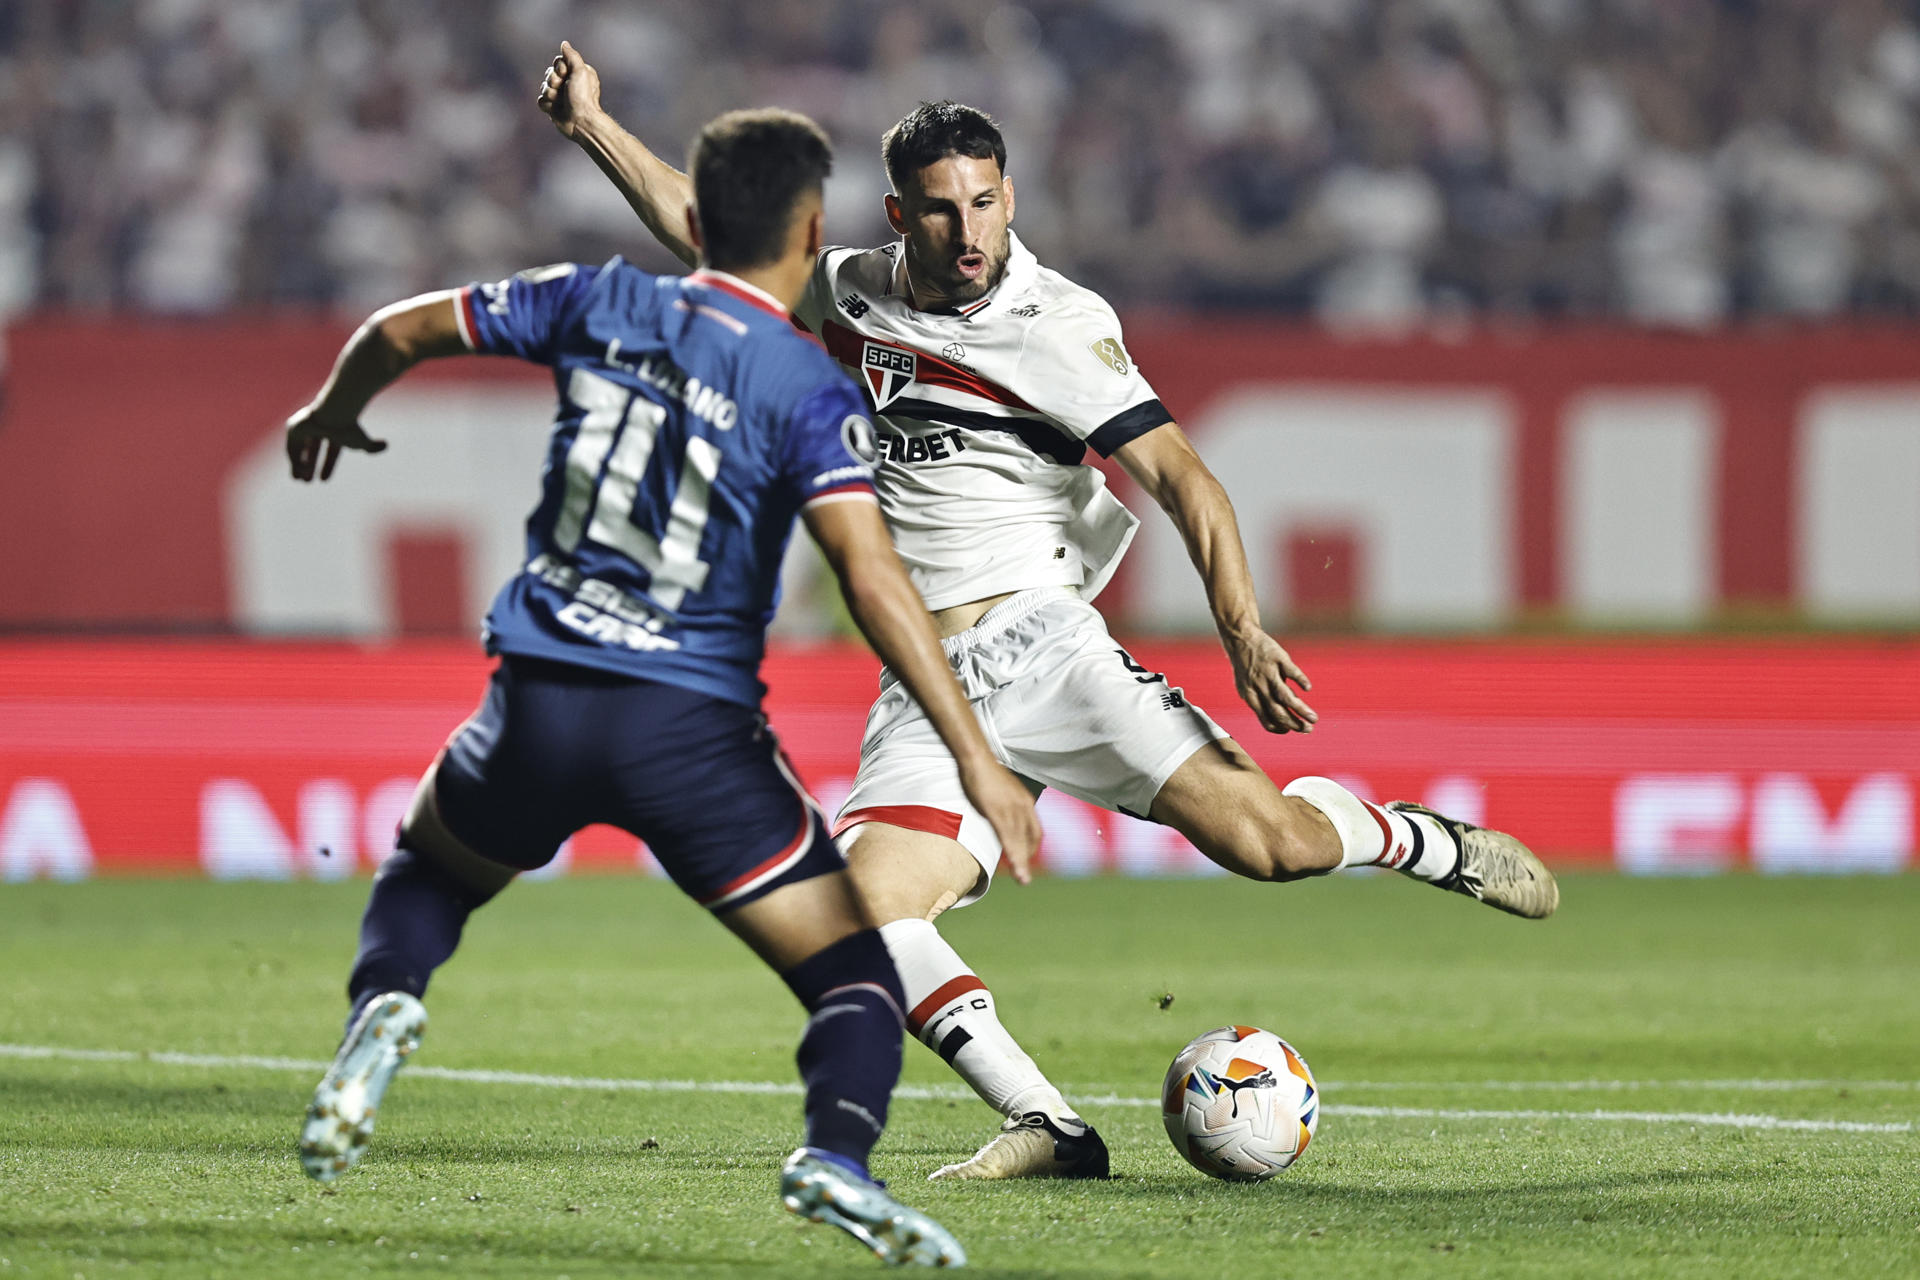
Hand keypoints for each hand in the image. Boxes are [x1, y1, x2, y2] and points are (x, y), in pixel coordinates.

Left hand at [285, 404, 387, 481]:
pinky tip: (300, 472)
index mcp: (335, 434)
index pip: (331, 452)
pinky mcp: (294, 428)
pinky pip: (292, 449)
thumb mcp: (362, 442)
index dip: (327, 466)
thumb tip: (385, 446)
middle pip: (313, 452)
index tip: (323, 480)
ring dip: (300, 467)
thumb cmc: (348, 428)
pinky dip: (295, 461)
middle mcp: (320, 430)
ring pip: (300, 451)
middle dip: (310, 467)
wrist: (333, 414)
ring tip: (302, 480)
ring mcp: (305, 429)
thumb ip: (372, 447)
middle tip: (307, 482)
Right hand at [537, 40, 601, 138]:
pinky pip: (541, 100)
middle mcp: (567, 83)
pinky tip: (556, 109)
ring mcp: (559, 96)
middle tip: (563, 89)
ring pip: (543, 87)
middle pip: (548, 74)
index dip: (558, 68)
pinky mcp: (553, 107)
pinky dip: (547, 104)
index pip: (557, 62)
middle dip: (553, 81)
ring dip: (551, 94)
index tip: (566, 75)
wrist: (581, 122)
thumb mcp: (581, 71)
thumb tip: (564, 44)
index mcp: (576, 73)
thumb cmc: (584, 97)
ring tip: (561, 101)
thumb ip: (572, 56)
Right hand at [958, 757, 1040, 885]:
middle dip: (1028, 859)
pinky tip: (1015, 865)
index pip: (1035, 831)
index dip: (1031, 847)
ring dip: (1022, 863)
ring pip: (1020, 842)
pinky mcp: (997, 811)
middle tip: (1024, 877)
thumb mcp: (1003, 791)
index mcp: (1025, 802)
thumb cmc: (986, 773)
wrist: (977, 758)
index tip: (1026, 859)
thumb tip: (1002, 815)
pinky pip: (1007, 837)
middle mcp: (1024, 807)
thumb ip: (1006, 806)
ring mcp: (1011, 809)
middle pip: (1031, 839)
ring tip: (1023, 880)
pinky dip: (1013, 853)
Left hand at [1225, 629, 1318, 733]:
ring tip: (1314, 718)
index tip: (1291, 730)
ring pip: (1286, 697)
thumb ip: (1262, 701)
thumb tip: (1281, 718)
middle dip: (1295, 724)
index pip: (1266, 720)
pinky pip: (1292, 672)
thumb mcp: (1247, 687)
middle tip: (1309, 730)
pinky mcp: (1278, 658)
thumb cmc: (1246, 666)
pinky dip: (1300, 681)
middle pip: (1278, 712)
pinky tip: (1307, 688)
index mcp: (1250, 697)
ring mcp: (1269, 673)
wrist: (1240, 639)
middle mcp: (1259, 687)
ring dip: (1301, 710)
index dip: (1280, 729)